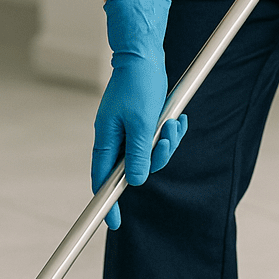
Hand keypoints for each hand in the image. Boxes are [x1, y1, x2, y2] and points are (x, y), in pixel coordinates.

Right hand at [92, 0, 188, 229]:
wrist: (144, 54)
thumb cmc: (140, 85)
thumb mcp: (143, 123)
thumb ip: (138, 154)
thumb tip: (135, 181)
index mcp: (106, 137)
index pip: (101, 179)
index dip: (107, 202)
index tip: (114, 223)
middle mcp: (114, 136)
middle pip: (131, 168)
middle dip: (155, 159)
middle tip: (165, 140)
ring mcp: (127, 129)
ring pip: (148, 154)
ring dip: (166, 144)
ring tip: (173, 125)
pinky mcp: (141, 121)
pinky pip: (155, 139)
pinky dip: (169, 134)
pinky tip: (177, 121)